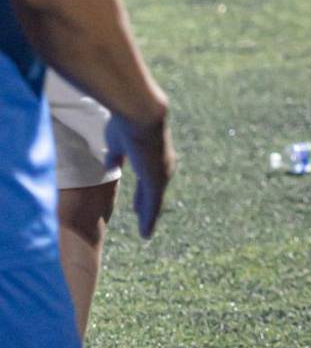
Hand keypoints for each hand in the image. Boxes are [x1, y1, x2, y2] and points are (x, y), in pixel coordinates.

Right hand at [104, 105, 175, 238]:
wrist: (140, 112)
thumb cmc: (126, 121)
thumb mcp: (118, 141)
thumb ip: (116, 154)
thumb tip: (111, 163)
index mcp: (153, 155)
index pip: (148, 179)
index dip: (142, 193)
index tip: (138, 205)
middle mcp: (162, 165)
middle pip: (153, 192)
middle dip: (147, 206)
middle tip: (143, 219)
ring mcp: (161, 173)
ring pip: (154, 202)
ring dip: (148, 218)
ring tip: (145, 233)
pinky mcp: (157, 180)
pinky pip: (153, 207)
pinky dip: (148, 221)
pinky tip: (145, 235)